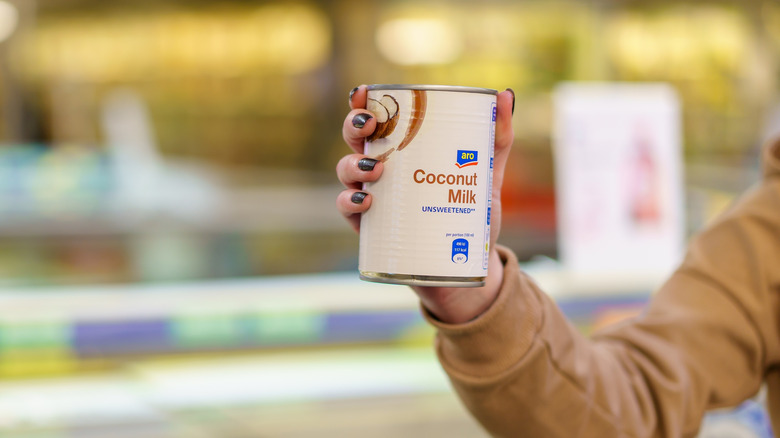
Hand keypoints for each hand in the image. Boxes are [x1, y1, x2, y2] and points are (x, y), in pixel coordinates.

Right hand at [336, 85, 514, 322]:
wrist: (463, 268)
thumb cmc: (470, 216)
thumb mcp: (488, 176)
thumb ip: (497, 138)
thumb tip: (505, 95)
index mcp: (404, 150)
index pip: (377, 120)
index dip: (362, 103)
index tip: (364, 93)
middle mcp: (382, 170)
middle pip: (355, 140)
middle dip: (354, 127)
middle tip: (370, 126)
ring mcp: (372, 198)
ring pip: (346, 172)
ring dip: (353, 165)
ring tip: (375, 169)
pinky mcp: (370, 229)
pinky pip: (347, 210)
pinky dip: (349, 202)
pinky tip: (365, 201)